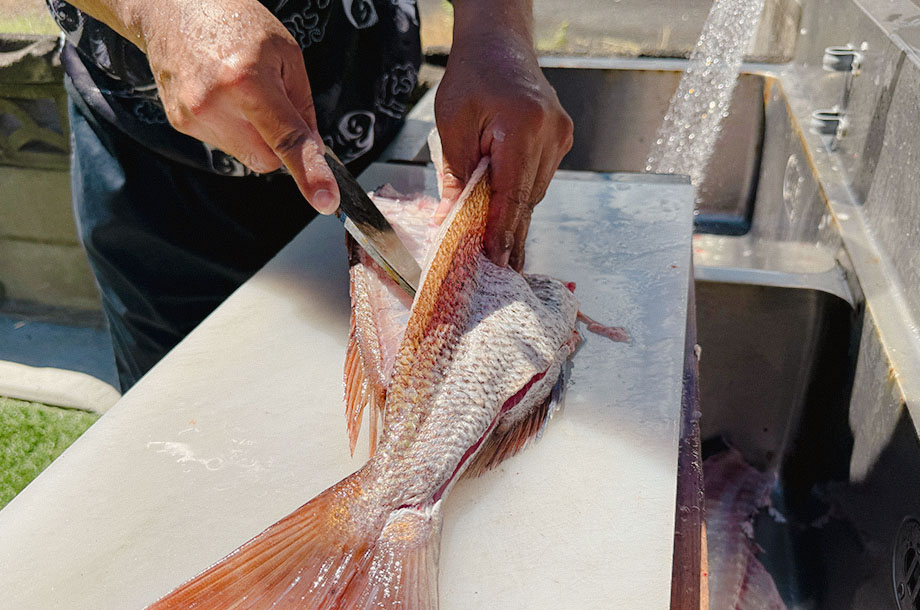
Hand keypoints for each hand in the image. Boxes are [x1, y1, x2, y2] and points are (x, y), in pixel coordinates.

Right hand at [132, 0, 338, 212]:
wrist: (171, 6)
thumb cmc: (233, 20)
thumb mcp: (286, 53)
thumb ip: (302, 106)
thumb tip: (314, 149)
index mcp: (247, 80)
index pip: (287, 140)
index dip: (310, 173)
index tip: (325, 200)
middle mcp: (215, 103)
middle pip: (267, 160)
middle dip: (277, 142)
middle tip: (268, 101)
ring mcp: (192, 117)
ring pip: (246, 155)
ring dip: (253, 133)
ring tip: (238, 89)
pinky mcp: (180, 124)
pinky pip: (223, 143)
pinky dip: (231, 127)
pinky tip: (221, 95)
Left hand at [434, 2, 572, 269]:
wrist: (498, 45)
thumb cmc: (471, 78)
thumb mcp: (452, 127)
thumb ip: (456, 177)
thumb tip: (453, 220)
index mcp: (524, 128)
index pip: (513, 195)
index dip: (504, 232)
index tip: (498, 261)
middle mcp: (551, 133)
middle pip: (528, 199)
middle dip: (510, 232)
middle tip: (499, 267)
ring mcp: (561, 136)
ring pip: (535, 192)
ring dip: (515, 215)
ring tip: (501, 247)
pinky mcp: (561, 138)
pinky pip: (539, 177)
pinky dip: (521, 195)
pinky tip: (508, 213)